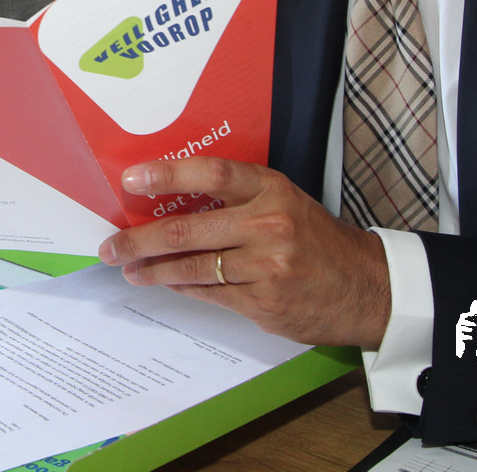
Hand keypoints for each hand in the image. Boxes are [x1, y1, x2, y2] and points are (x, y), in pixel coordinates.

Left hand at [96, 157, 391, 347]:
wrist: (366, 286)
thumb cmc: (315, 237)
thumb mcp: (284, 200)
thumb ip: (236, 197)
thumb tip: (171, 199)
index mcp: (272, 189)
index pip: (212, 174)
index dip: (167, 174)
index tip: (131, 180)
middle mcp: (268, 224)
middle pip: (188, 228)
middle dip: (140, 238)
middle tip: (111, 243)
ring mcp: (266, 266)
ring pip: (193, 267)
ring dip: (153, 270)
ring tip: (128, 268)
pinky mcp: (264, 302)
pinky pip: (210, 293)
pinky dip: (182, 288)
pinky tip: (164, 283)